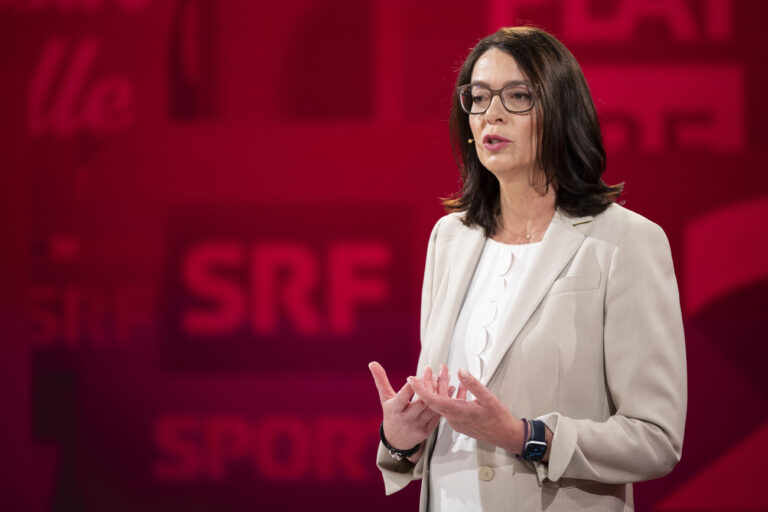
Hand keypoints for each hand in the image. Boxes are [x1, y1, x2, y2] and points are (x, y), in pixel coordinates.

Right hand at [368, 362, 443, 451]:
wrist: (397, 439)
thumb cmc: (392, 414)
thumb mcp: (385, 398)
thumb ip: (381, 380)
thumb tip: (372, 363)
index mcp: (395, 409)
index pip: (402, 398)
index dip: (409, 388)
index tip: (413, 376)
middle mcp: (407, 418)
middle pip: (420, 402)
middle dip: (427, 386)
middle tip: (431, 372)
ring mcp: (418, 425)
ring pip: (432, 407)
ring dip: (439, 392)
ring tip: (443, 377)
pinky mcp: (428, 430)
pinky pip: (438, 414)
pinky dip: (445, 401)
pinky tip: (450, 389)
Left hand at [408, 368, 522, 453]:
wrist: (505, 435)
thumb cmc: (499, 419)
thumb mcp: (488, 398)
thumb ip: (472, 384)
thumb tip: (461, 372)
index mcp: (458, 412)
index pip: (432, 400)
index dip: (420, 389)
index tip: (411, 379)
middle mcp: (453, 418)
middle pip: (435, 399)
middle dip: (431, 383)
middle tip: (429, 369)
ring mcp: (456, 421)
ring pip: (443, 402)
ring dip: (443, 387)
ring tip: (446, 372)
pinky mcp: (460, 422)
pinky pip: (450, 406)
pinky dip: (451, 395)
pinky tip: (459, 386)